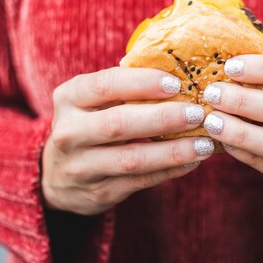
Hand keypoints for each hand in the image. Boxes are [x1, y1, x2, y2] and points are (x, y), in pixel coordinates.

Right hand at [42, 67, 214, 215]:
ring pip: (132, 159)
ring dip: (173, 151)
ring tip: (205, 143)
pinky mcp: (98, 193)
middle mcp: (69, 132)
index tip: (176, 83)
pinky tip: (192, 161)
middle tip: (197, 113)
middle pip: (119, 124)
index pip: (105, 85)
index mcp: (69, 97)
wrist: (57, 175)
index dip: (141, 83)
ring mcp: (81, 167)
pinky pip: (140, 181)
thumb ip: (125, 85)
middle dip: (162, 118)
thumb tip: (180, 69)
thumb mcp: (93, 99)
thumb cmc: (89, 122)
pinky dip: (169, 171)